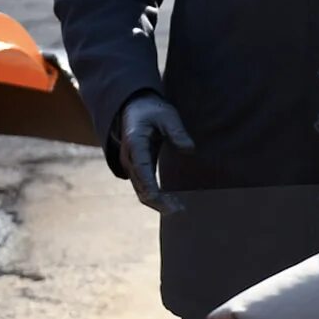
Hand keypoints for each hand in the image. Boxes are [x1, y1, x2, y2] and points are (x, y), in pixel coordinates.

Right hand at [115, 92, 194, 213]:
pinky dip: (156, 198)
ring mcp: (131, 166)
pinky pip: (144, 188)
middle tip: (180, 211)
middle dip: (160, 203)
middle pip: (141, 189)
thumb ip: (177, 131)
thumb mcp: (166, 115)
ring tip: (179, 209)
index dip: (156, 192)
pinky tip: (171, 202)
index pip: (143, 174)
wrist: (133, 108)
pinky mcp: (137, 169)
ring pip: (141, 192)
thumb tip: (190, 150)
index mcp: (135, 145)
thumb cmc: (151, 111)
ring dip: (158, 203)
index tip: (171, 204)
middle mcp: (129, 159)